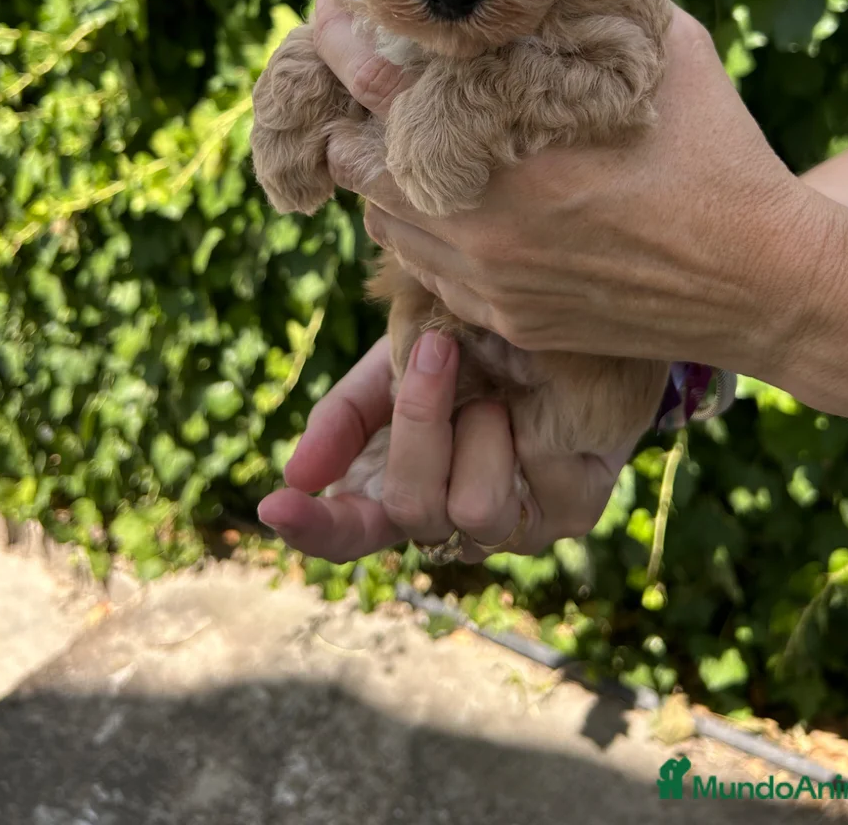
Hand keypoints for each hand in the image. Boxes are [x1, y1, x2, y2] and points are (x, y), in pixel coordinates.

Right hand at [257, 332, 628, 564]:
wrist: (561, 317)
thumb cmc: (469, 344)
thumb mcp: (393, 364)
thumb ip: (347, 415)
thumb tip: (298, 474)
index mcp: (399, 487)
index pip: (347, 531)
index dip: (312, 528)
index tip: (276, 506)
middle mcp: (453, 519)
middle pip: (409, 509)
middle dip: (418, 422)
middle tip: (434, 349)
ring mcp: (515, 525)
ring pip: (473, 511)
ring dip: (479, 425)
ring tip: (500, 385)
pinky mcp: (571, 512)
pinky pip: (532, 485)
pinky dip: (526, 427)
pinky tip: (535, 400)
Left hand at [311, 0, 823, 378]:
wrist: (765, 281)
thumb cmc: (719, 153)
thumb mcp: (658, 50)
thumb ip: (586, 9)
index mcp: (503, 142)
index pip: (376, 82)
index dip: (340, 39)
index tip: (329, 9)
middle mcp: (477, 220)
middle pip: (357, 163)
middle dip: (354, 121)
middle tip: (369, 87)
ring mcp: (488, 281)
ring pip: (385, 225)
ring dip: (387, 180)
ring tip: (415, 143)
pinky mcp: (508, 321)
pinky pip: (429, 273)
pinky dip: (428, 234)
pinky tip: (462, 204)